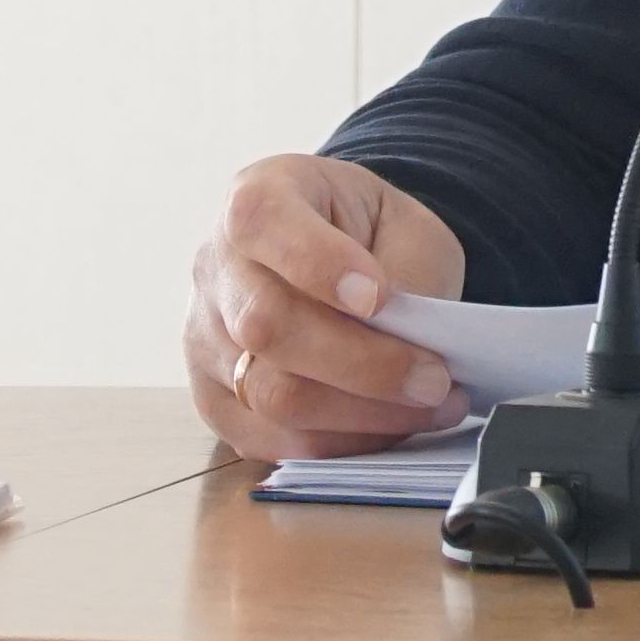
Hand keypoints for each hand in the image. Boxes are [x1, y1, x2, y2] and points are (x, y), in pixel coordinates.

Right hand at [181, 153, 468, 458]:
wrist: (340, 257)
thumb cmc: (371, 236)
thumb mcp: (405, 225)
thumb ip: (407, 273)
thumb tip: (412, 345)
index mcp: (256, 197)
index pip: (264, 223)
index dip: (319, 263)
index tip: (380, 298)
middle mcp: (214, 267)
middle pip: (267, 327)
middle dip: (364, 364)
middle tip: (435, 379)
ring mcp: (204, 338)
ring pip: (269, 395)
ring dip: (361, 414)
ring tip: (430, 408)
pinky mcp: (214, 399)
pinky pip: (270, 440)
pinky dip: (339, 443)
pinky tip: (389, 427)